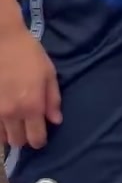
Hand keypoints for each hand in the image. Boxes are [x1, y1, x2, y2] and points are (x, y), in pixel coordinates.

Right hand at [0, 23, 61, 149]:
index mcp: (32, 106)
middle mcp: (12, 113)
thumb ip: (53, 99)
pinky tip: (4, 114)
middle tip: (27, 125)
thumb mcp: (49, 73)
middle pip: (17, 142)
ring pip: (2, 138)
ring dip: (10, 132)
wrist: (2, 40)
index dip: (40, 140)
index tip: (41, 134)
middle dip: (25, 137)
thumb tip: (55, 120)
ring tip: (14, 120)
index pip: (36, 139)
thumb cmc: (28, 53)